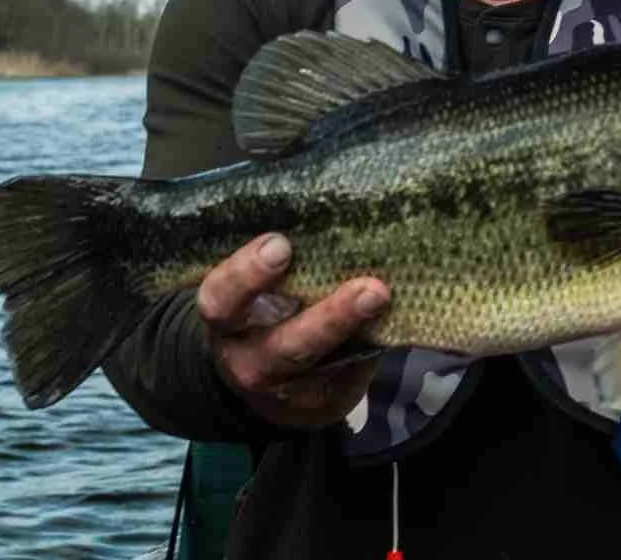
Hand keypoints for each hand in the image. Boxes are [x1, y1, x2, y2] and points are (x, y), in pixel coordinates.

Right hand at [196, 232, 390, 427]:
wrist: (267, 387)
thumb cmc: (269, 314)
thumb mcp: (259, 292)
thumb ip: (285, 265)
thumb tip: (336, 216)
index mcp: (227, 321)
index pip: (221, 299)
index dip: (246, 274)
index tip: (280, 245)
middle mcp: (251, 360)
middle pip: (284, 345)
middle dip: (327, 317)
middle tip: (368, 287)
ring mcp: (289, 388)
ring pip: (321, 365)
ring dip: (357, 332)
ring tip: (383, 299)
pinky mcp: (324, 404)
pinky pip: (352, 375)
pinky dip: (376, 346)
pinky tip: (398, 319)